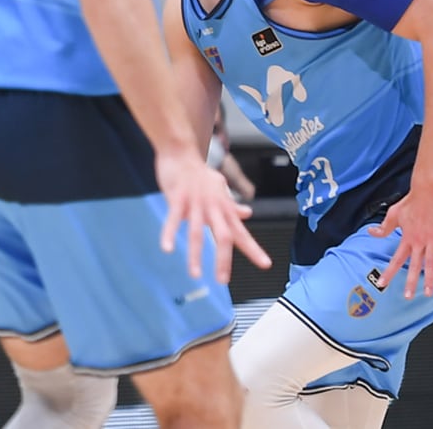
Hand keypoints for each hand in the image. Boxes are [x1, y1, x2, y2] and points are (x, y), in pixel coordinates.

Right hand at [158, 149, 272, 282]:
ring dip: (197, 255)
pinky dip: (170, 234)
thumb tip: (247, 213)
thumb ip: (231, 204)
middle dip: (224, 259)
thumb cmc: (198, 172)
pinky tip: (167, 249)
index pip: (241, 231)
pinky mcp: (177, 198)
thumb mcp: (219, 187)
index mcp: (224, 207)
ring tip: (195, 274)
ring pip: (198, 232)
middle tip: (222, 280)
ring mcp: (195, 203)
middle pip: (223, 236)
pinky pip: (173, 219)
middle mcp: (213, 207)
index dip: (253, 249)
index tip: (265, 264)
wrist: (181, 151)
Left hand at [370, 188, 432, 298]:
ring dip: (430, 279)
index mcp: (406, 238)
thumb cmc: (411, 202)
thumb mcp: (392, 214)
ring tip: (429, 292)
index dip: (388, 272)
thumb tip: (370, 233)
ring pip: (431, 263)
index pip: (396, 259)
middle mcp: (418, 241)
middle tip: (408, 296)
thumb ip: (383, 227)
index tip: (382, 283)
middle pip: (413, 266)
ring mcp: (432, 239)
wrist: (427, 191)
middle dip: (410, 282)